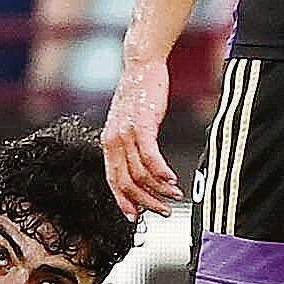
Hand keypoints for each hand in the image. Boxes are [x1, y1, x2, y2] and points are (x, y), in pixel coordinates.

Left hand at [101, 54, 181, 218]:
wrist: (141, 65)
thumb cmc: (139, 96)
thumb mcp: (131, 124)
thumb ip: (131, 146)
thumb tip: (142, 169)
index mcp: (108, 143)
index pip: (112, 181)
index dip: (124, 201)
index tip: (137, 217)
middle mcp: (113, 141)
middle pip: (127, 183)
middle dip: (146, 201)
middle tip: (164, 211)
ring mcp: (126, 133)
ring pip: (140, 172)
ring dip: (159, 188)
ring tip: (175, 195)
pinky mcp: (142, 124)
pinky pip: (150, 155)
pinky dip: (161, 171)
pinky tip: (173, 179)